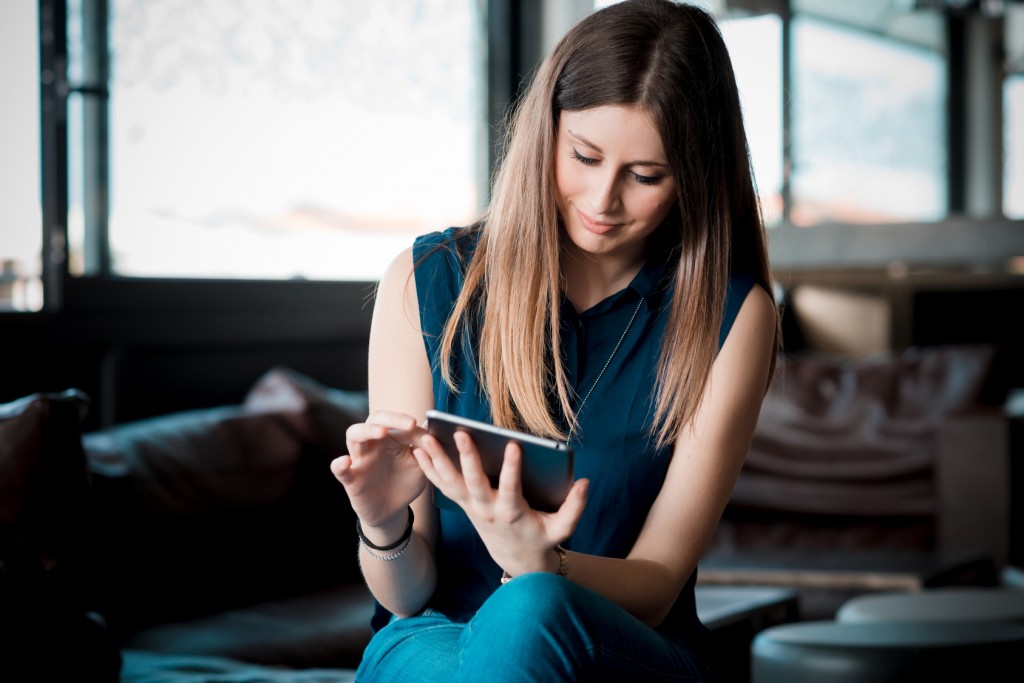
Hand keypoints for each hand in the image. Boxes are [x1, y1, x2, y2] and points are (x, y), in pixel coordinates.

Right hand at [331, 411, 428, 535]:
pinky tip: (346, 462)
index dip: (409, 422)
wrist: (393, 510)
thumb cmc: (406, 482)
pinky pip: (339, 469)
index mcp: (391, 438)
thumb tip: (433, 431)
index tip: (424, 427)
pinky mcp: (351, 479)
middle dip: (391, 418)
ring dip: (366, 431)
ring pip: (353, 435)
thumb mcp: (421, 466)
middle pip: (374, 420)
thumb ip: (426, 450)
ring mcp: (360, 459)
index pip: (395, 420)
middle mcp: (374, 443)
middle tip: (409, 423)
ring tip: (381, 432)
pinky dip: (339, 464)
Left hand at [412, 430, 587, 576]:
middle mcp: (488, 509)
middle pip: (474, 482)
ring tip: (427, 436)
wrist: (516, 559)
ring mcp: (471, 507)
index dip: (512, 468)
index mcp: (513, 512)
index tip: (514, 445)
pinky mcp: (463, 504)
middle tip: (462, 432)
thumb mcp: (562, 529)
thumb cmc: (540, 537)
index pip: (511, 488)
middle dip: (467, 457)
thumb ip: (574, 508)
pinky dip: (430, 468)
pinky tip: (419, 449)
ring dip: (438, 460)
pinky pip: (442, 485)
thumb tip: (584, 483)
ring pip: (451, 482)